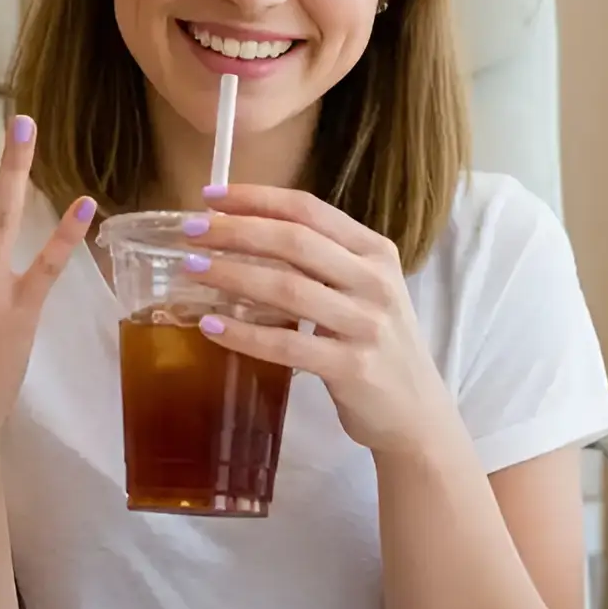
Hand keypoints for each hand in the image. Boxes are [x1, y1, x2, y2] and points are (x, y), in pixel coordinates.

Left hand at [179, 184, 463, 457]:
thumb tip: (246, 235)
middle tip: (191, 230)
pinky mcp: (353, 367)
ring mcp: (366, 324)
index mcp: (375, 251)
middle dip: (236, 231)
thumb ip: (321, 262)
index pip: (309, 210)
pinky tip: (212, 327)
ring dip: (233, 275)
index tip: (211, 196)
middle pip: (295, 242)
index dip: (257, 199)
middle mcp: (374, 281)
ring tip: (193, 269)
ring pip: (288, 289)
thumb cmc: (377, 343)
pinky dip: (244, 334)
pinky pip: (287, 345)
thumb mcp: (363, 290)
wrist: (416, 412)